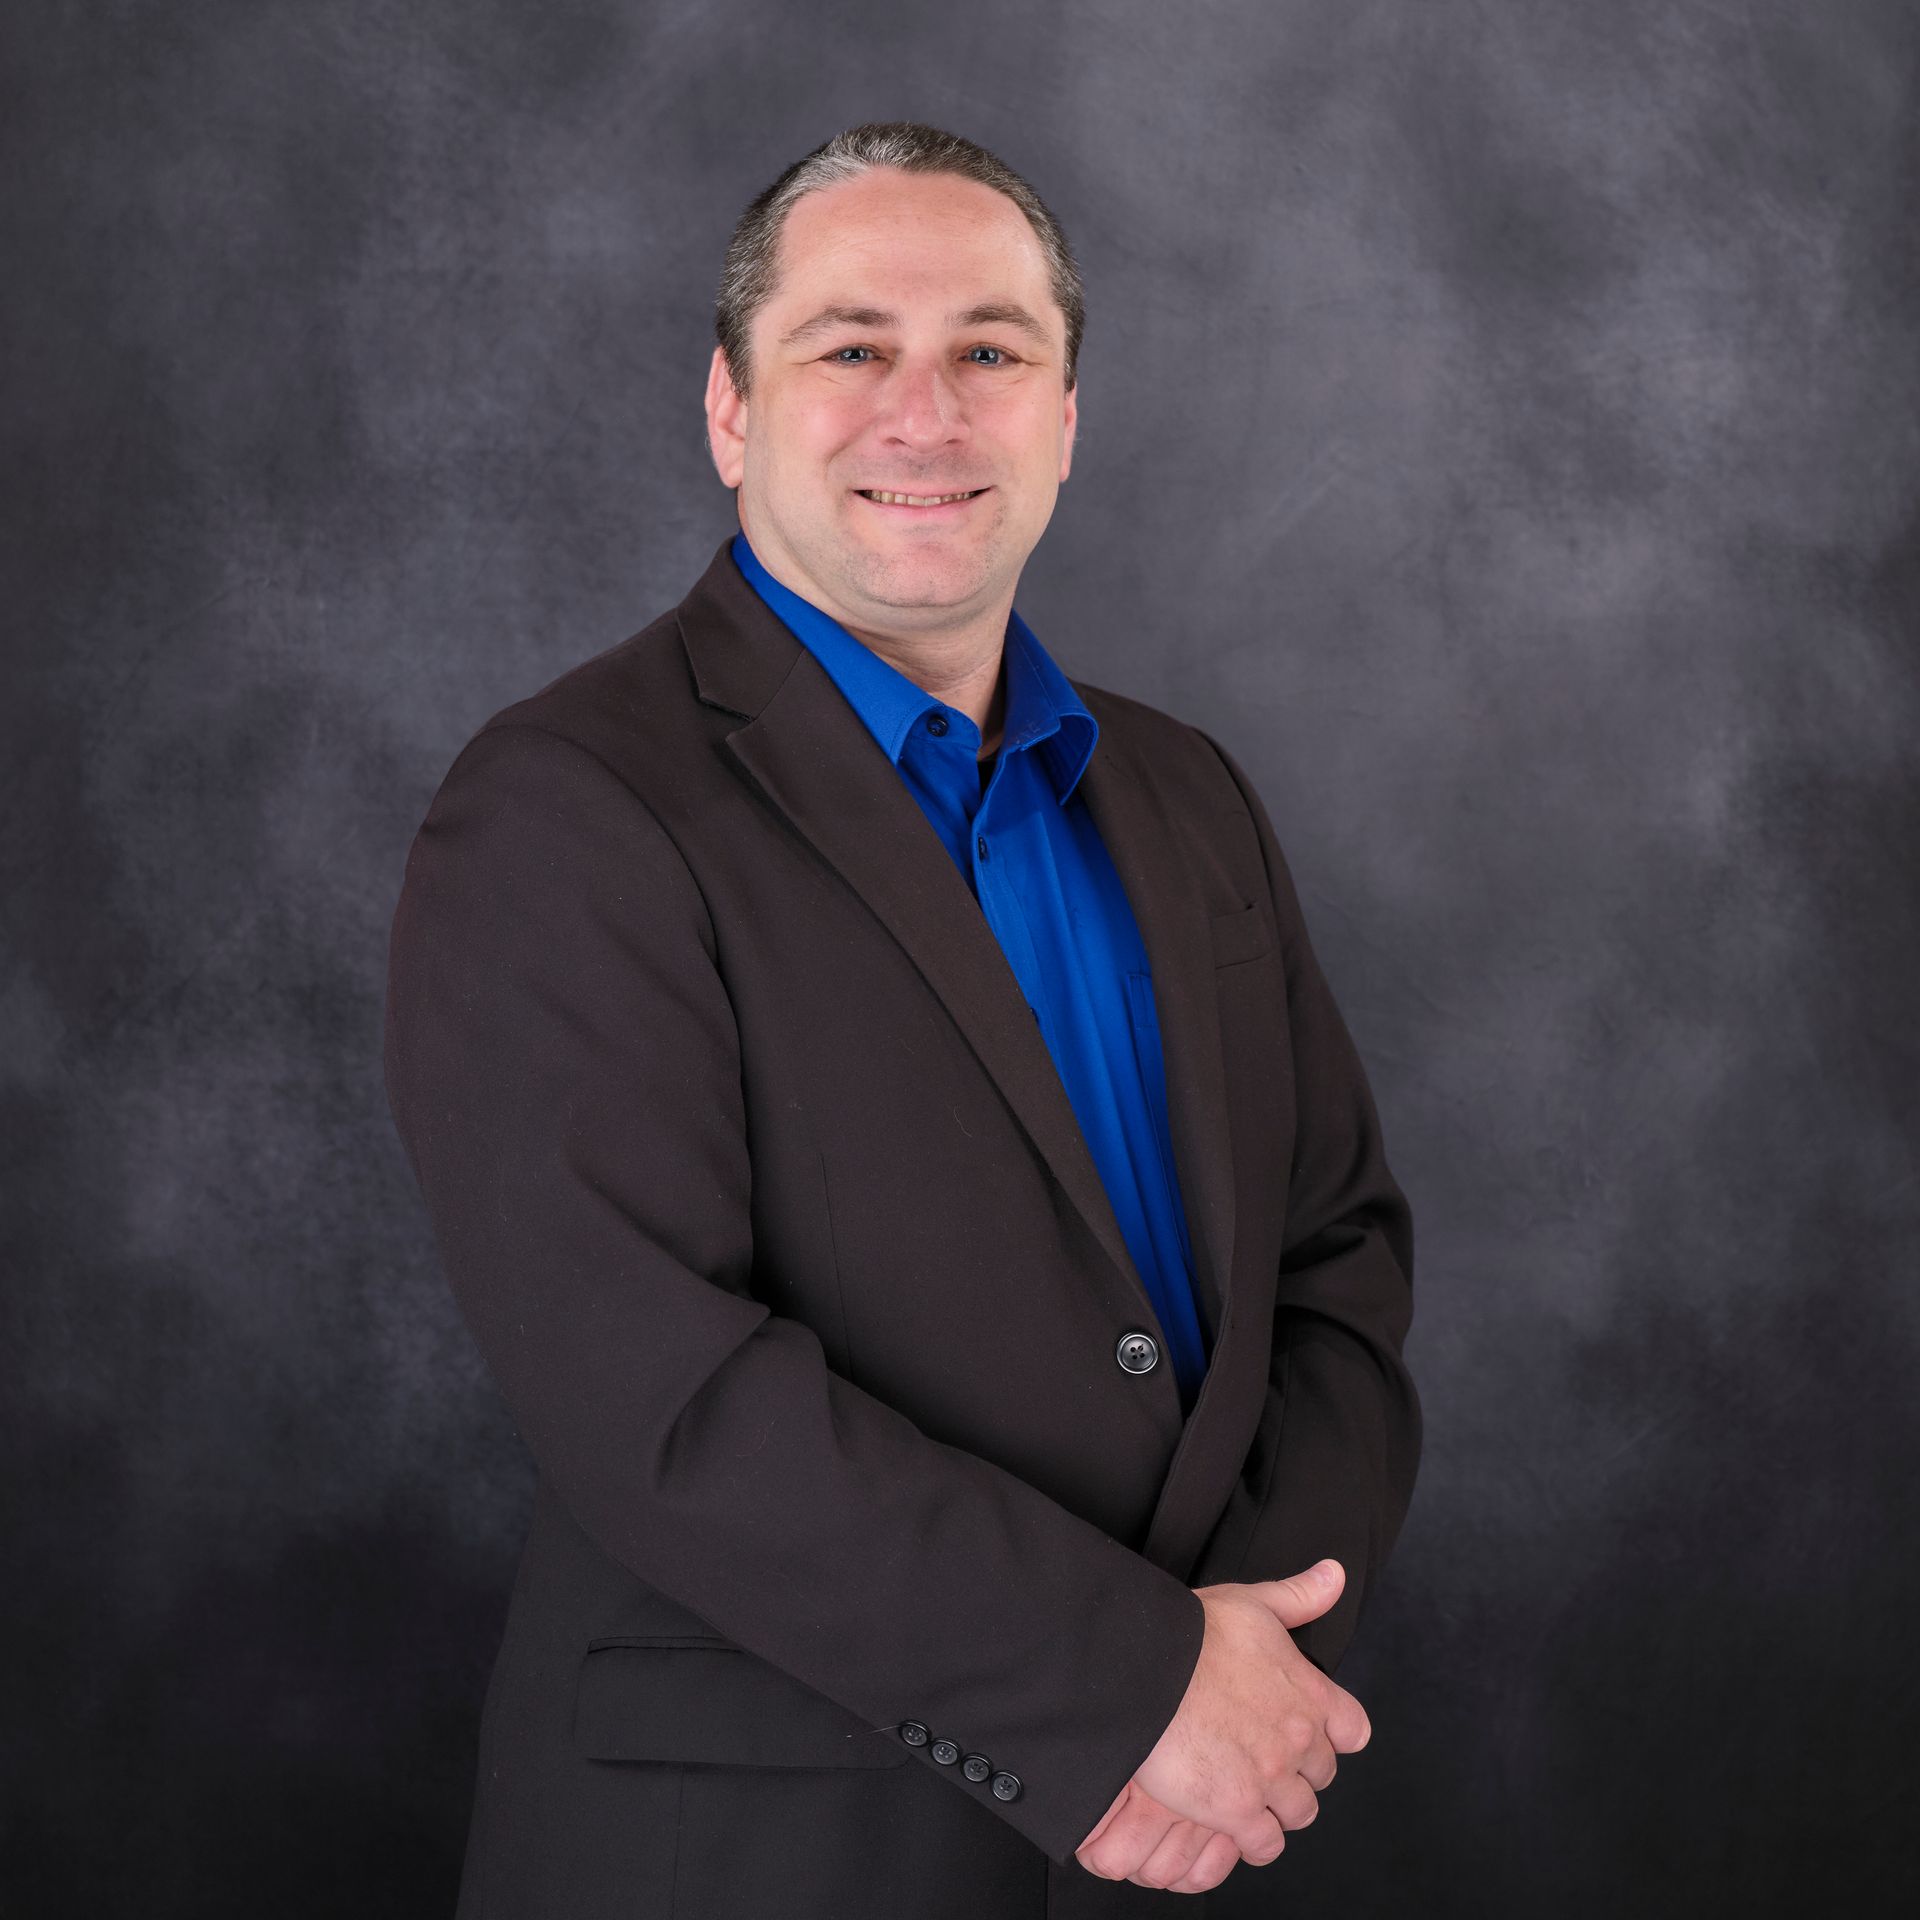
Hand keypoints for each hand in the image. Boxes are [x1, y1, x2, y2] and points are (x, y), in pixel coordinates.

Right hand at [1073, 1557, 1368, 1889]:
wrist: (1147, 1671)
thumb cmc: (1194, 1633)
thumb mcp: (1253, 1603)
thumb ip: (1300, 1596)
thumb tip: (1336, 1575)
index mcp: (1310, 1693)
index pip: (1353, 1731)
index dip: (1332, 1734)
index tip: (1306, 1729)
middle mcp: (1300, 1740)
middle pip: (1322, 1775)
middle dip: (1299, 1769)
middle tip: (1263, 1756)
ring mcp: (1270, 1779)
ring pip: (1297, 1813)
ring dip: (1277, 1805)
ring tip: (1246, 1788)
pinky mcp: (1236, 1811)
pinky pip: (1265, 1844)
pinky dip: (1254, 1839)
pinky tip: (1232, 1820)